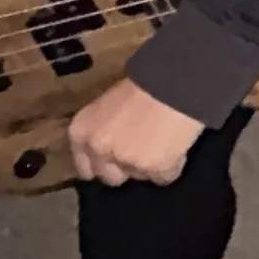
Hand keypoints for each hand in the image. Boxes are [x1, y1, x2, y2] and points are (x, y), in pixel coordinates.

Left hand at [70, 76, 206, 186]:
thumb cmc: (143, 84)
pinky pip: (164, 177)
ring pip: (139, 177)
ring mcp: (126, 161)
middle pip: (110, 177)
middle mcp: (98, 150)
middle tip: (142, 150)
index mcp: (81, 132)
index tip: (115, 159)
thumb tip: (112, 146)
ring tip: (164, 141)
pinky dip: (173, 165)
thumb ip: (103, 129)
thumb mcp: (109, 105)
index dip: (103, 164)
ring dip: (150, 166)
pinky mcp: (154, 168)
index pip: (85, 168)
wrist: (174, 81)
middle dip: (126, 168)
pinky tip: (177, 145)